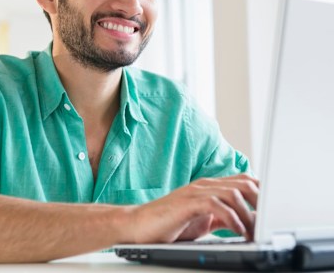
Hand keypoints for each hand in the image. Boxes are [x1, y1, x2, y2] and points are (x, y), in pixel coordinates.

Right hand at [128, 174, 258, 243]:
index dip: (262, 193)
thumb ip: (223, 216)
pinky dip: (233, 219)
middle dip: (261, 202)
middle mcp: (205, 185)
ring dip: (250, 214)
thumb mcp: (203, 220)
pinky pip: (218, 205)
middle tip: (268, 222)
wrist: (139, 226)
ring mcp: (196, 192)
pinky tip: (238, 231)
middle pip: (244, 182)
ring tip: (255, 232)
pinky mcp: (188, 202)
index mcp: (209, 187)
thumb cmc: (169, 224)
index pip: (243, 180)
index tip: (274, 210)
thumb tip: (247, 220)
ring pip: (234, 193)